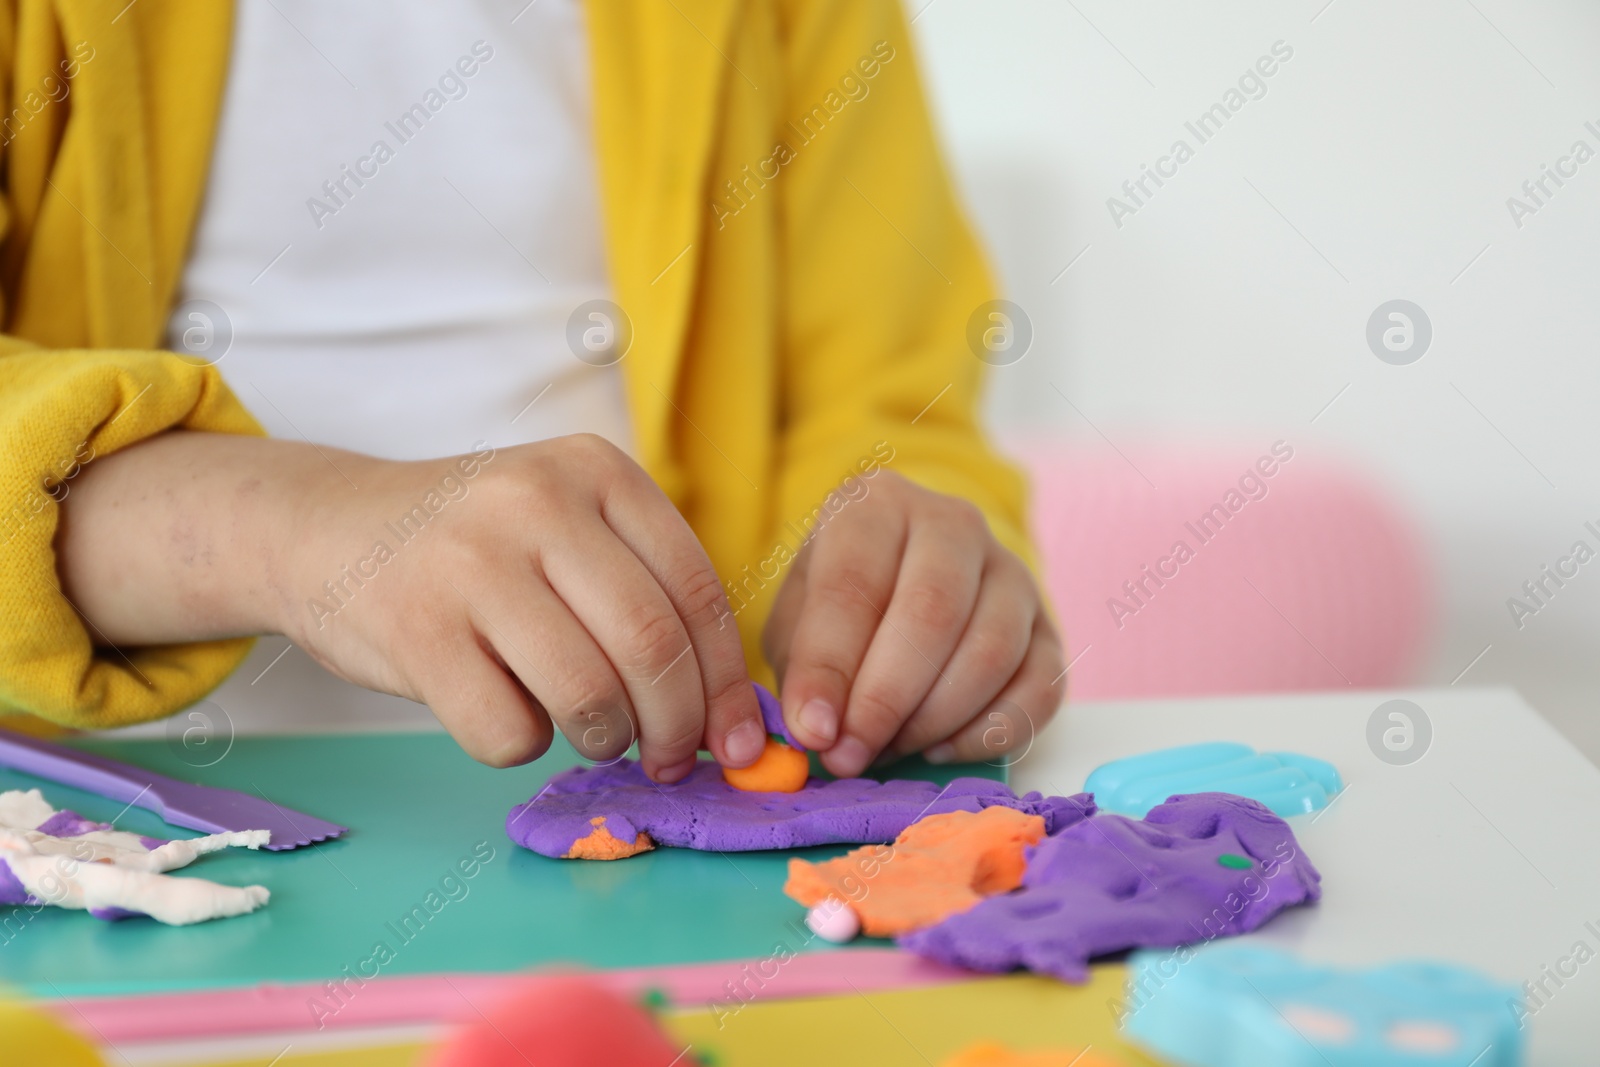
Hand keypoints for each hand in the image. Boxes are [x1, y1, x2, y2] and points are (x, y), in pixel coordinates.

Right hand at [56, 432, 761, 778]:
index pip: (697, 590)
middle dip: (678, 727)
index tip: (738, 741)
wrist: (324, 529)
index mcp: (596, 470)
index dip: (727, 683)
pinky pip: (508, 731)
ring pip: (588, 695)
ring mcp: (471, 563)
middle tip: (671, 760)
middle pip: (651, 645)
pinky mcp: (416, 631)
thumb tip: (726, 711)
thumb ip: (642, 588)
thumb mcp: (564, 521)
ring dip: (606, 740)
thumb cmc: (472, 545)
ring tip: (594, 735)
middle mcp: (537, 502)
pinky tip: (507, 713)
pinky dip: (522, 746)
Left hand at [762, 471, 1063, 776]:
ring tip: (887, 748)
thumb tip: (819, 731)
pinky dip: (989, 732)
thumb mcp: (797, 622)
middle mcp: (954, 523)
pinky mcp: (1050, 628)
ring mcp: (1012, 572)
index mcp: (877, 505)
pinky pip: (1040, 688)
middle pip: (932, 613)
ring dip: (933, 720)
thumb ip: (803, 669)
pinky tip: (941, 747)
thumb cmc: (840, 608)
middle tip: (850, 754)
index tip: (815, 731)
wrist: (902, 588)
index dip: (830, 666)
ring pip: (991, 652)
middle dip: (885, 700)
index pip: (854, 584)